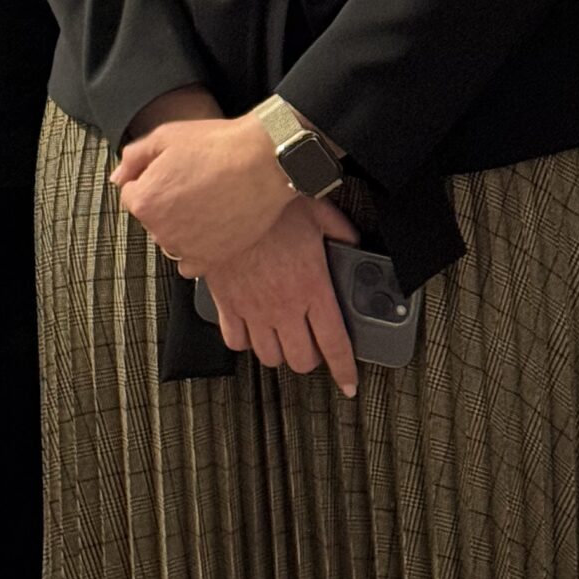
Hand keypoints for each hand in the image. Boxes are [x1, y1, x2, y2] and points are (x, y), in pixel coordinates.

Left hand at [111, 113, 294, 267]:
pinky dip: (195, 249)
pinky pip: (190, 264)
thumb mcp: (164, 137)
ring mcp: (187, 248)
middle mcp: (161, 230)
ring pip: (170, 238)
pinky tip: (209, 227)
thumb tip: (118, 177)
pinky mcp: (212, 260)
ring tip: (206, 200)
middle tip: (191, 181)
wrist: (263, 163)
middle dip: (164, 201)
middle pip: (151, 217)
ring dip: (180, 225)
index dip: (149, 178)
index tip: (170, 170)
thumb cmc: (215, 146)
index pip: (130, 194)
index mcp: (145, 201)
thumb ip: (133, 158)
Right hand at [201, 196, 360, 394]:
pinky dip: (243, 340)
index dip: (345, 370)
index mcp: (312, 288)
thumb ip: (340, 231)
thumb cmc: (269, 201)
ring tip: (280, 337)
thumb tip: (353, 241)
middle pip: (301, 359)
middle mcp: (284, 306)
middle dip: (310, 357)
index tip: (349, 383)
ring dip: (278, 351)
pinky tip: (249, 327)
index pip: (335, 345)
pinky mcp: (226, 302)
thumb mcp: (317, 211)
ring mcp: (253, 307)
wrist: (225, 196)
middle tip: (310, 344)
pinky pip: (234, 339)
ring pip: (269, 355)